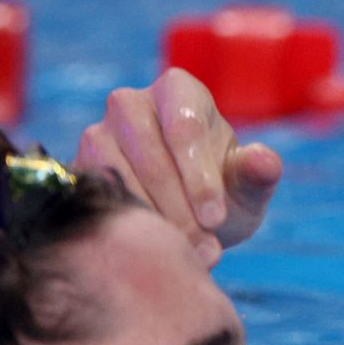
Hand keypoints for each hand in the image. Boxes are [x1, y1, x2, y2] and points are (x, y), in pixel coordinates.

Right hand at [73, 69, 283, 266]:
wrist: (186, 218)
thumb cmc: (222, 194)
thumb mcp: (247, 188)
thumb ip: (258, 174)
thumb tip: (264, 161)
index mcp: (178, 90)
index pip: (185, 128)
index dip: (201, 178)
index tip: (217, 220)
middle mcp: (130, 103)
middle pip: (149, 151)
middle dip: (179, 206)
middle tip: (205, 249)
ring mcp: (99, 133)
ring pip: (117, 173)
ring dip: (153, 218)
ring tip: (186, 254)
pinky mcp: (78, 168)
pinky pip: (96, 194)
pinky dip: (126, 225)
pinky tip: (152, 252)